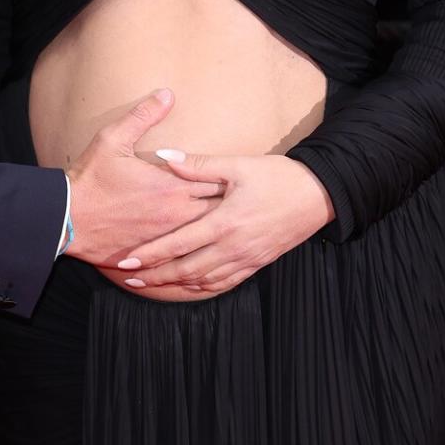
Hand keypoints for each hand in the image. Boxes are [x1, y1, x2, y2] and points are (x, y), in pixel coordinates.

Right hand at [65, 89, 225, 269]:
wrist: (67, 219)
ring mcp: (166, 237)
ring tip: (234, 223)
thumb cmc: (90, 179)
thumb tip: (167, 94)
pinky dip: (197, 249)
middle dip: (229, 204)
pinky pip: (185, 254)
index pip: (215, 180)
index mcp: (171, 186)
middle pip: (217, 211)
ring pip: (204, 235)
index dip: (229, 177)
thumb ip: (143, 116)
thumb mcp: (113, 139)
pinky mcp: (155, 254)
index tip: (240, 173)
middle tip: (244, 198)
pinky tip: (208, 249)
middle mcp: (174, 214)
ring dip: (216, 227)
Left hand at [117, 153, 333, 296]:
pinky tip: (190, 286)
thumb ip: (198, 165)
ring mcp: (245, 259)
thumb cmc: (277, 177)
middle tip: (129, 278)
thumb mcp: (237, 165)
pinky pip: (225, 282)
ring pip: (203, 280)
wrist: (318, 196)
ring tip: (152, 285)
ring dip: (175, 284)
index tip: (126, 261)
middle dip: (155, 276)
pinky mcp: (257, 263)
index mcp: (223, 223)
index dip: (150, 255)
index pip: (178, 244)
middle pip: (185, 270)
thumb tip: (164, 157)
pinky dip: (202, 287)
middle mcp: (232, 247)